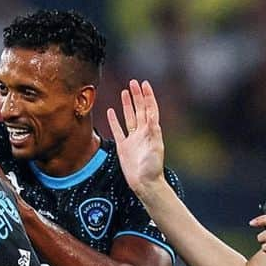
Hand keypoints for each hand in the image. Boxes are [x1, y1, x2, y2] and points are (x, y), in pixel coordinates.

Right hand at [106, 80, 167, 198]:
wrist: (145, 183)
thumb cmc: (152, 167)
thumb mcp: (155, 147)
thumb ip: (153, 131)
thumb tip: (151, 115)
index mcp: (151, 130)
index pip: (150, 108)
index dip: (148, 96)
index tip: (144, 84)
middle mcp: (142, 132)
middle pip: (139, 109)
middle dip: (137, 96)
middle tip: (133, 82)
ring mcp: (132, 139)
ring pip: (128, 117)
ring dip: (127, 105)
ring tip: (124, 92)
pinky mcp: (123, 147)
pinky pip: (118, 131)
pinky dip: (114, 121)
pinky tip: (110, 111)